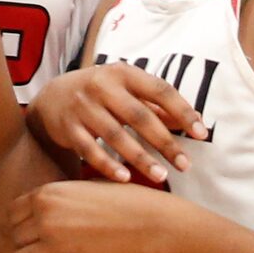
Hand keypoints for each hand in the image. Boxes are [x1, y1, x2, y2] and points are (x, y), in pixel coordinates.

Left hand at [0, 180, 182, 252]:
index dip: (12, 224)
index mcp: (47, 195)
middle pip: (15, 236)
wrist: (147, 223)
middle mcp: (45, 219)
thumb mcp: (83, 187)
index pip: (13, 212)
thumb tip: (43, 204)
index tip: (12, 233)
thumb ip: (59, 196)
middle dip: (15, 245)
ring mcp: (54, 246)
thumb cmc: (122, 201)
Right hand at [30, 64, 204, 182]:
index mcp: (123, 73)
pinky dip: (107, 165)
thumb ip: (156, 105)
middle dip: (165, 142)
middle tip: (185, 165)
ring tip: (161, 176)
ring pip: (115, 135)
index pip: (160, 90)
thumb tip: (195, 121)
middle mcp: (102, 86)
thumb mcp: (126, 90)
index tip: (201, 134)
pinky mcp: (67, 127)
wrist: (52, 98)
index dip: (183, 111)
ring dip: (140, 158)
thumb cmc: (101, 94)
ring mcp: (83, 107)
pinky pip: (89, 150)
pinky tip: (125, 179)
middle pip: (140, 116)